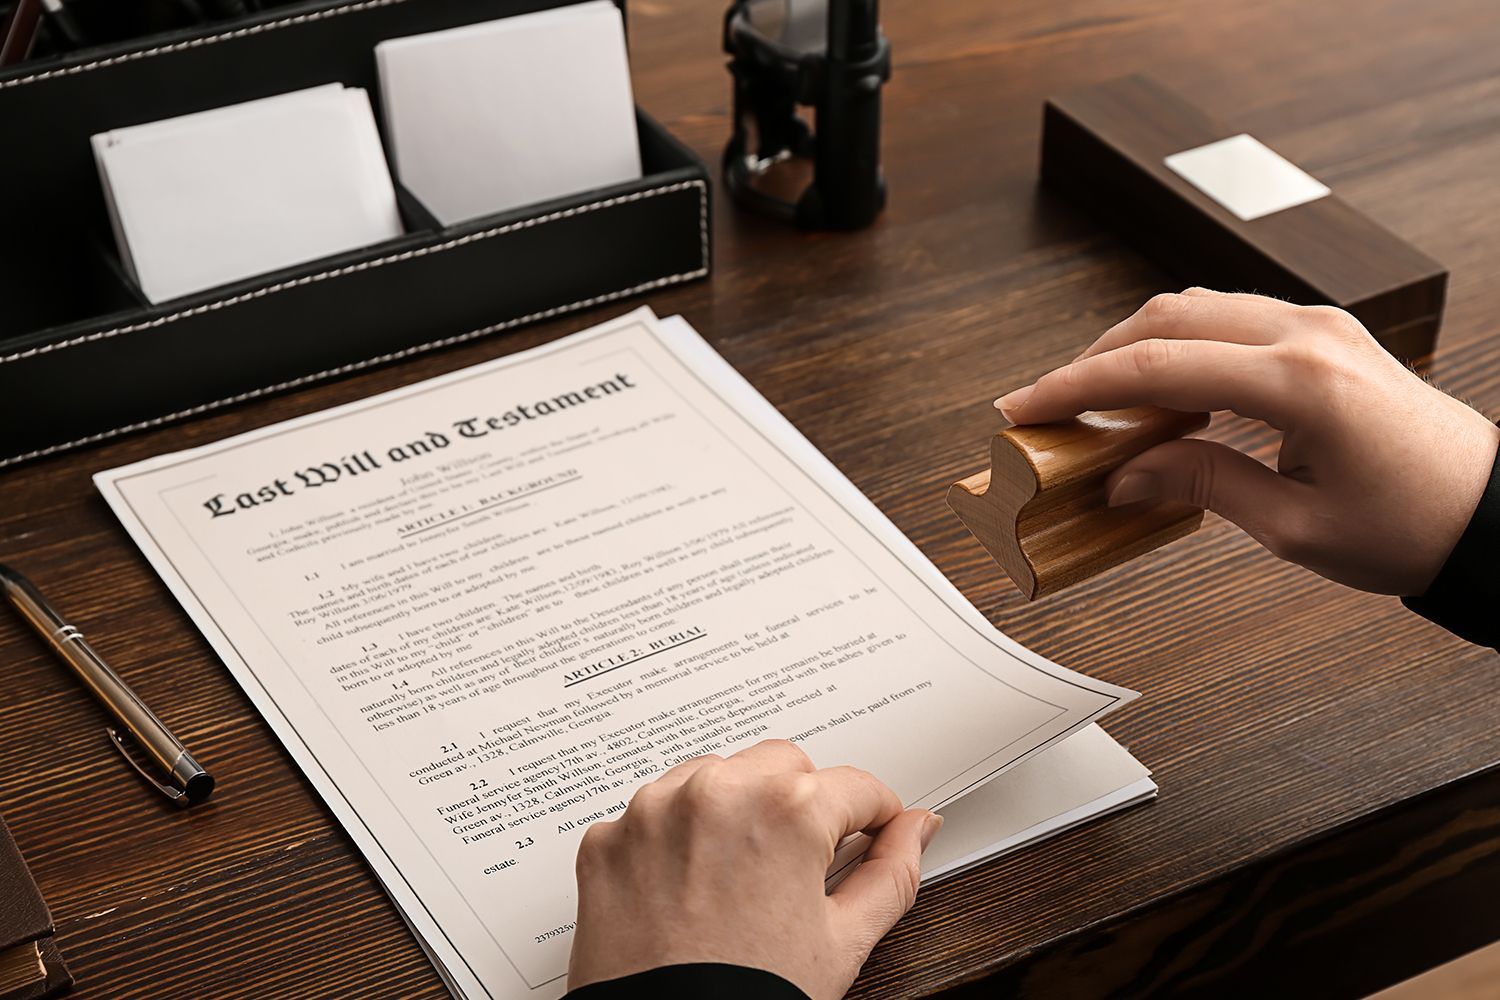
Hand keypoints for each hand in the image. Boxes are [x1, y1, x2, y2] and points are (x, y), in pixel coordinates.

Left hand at [567, 739, 940, 998]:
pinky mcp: (607, 839)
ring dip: (735, 808)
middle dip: (801, 804)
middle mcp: (715, 793)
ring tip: (742, 877)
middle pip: (782, 765)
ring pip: (715, 776)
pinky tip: (690, 888)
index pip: (855, 786)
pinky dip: (675, 837)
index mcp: (785, 810)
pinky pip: (655, 813)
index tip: (870, 831)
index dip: (873, 816)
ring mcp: (653, 812)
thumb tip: (916, 830)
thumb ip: (892, 873)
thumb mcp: (844, 942)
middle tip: (801, 864)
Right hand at [995, 289, 1499, 595]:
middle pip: (1167, 317)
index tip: (1025, 407)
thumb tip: (1125, 475)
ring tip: (1097, 402)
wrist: (1494, 514)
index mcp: (1300, 382)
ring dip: (1137, 345)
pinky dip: (1181, 346)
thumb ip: (1200, 484)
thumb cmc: (1414, 527)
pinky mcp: (1327, 336)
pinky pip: (1233, 320)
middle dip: (1095, 357)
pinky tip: (1161, 392)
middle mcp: (1310, 335)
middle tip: (1049, 404)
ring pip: (1197, 308)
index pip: (1156, 366)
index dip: (1076, 385)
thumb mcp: (1293, 526)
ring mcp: (1322, 327)